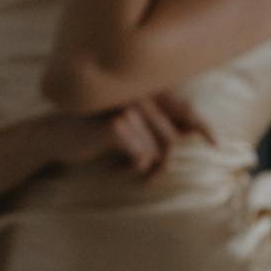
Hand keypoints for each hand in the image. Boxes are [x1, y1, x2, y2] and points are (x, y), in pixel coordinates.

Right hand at [48, 93, 213, 179]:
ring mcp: (125, 109)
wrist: (54, 137)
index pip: (183, 109)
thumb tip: (195, 128)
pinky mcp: (113, 127)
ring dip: (149, 167)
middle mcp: (137, 96)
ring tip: (137, 175)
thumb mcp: (129, 128)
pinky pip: (141, 155)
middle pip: (171, 136)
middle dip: (165, 162)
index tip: (216, 143)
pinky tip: (119, 168)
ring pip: (158, 148)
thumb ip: (160, 124)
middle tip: (152, 177)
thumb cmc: (92, 133)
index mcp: (144, 93)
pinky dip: (135, 166)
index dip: (202, 125)